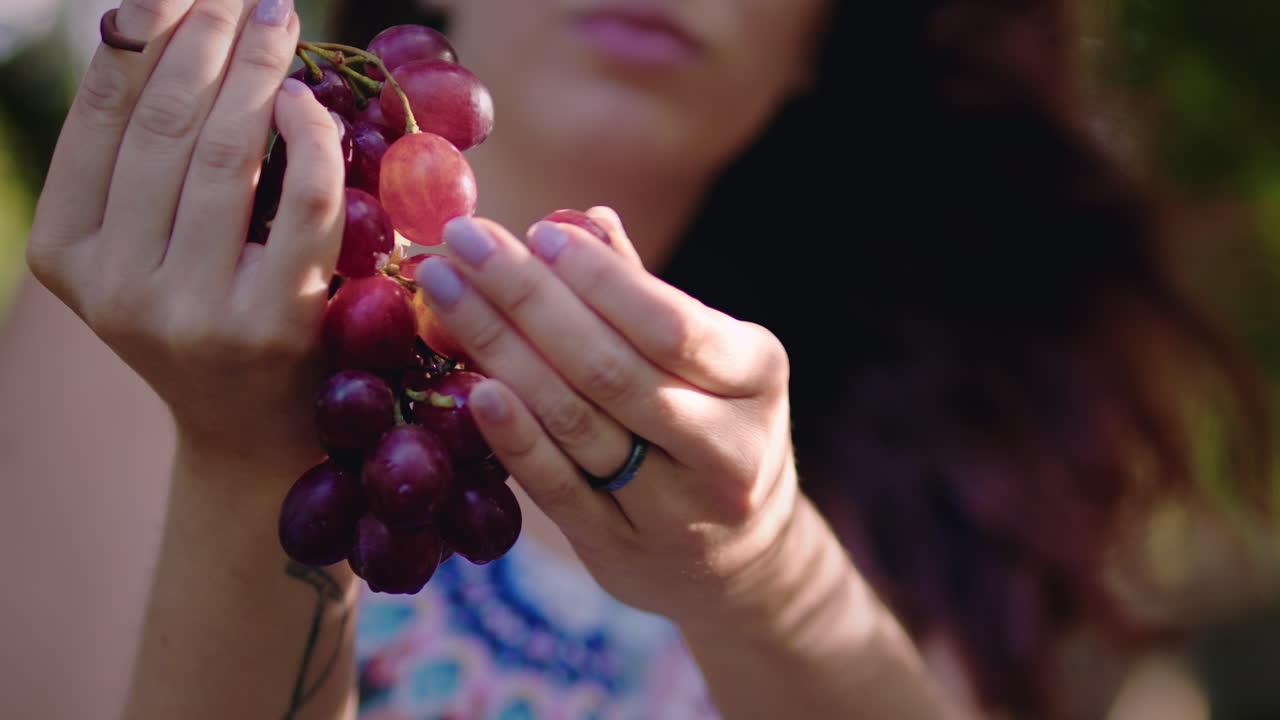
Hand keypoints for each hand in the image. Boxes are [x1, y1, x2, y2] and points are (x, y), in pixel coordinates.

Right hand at [27, 0, 345, 473]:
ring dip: (258, 68)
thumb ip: (145, 164)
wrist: (258, 429)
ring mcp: (190, 309)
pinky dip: (310, 136)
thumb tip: (166, 28)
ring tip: (277, 19)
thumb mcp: (147, 247)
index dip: (142, 35)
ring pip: (227, 153)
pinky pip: (300, 201)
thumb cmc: (210, 316)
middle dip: (206, 39)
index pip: (102, 117)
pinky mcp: (270, 324)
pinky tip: (309, 101)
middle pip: (165, 125)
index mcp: (65, 252)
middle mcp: (115, 284)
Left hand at [415, 210, 798, 625]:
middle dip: (525, 296)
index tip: (536, 231)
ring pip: (577, 423)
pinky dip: (513, 436)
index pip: (671, 324)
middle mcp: (726, 446)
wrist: (740, 556)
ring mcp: (675, 508)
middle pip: (610, 368)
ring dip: (501, 350)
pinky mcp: (622, 550)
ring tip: (443, 294)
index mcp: (756, 376)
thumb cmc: (713, 424)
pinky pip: (558, 488)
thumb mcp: (711, 359)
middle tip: (462, 241)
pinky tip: (471, 387)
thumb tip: (585, 220)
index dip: (599, 279)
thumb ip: (647, 297)